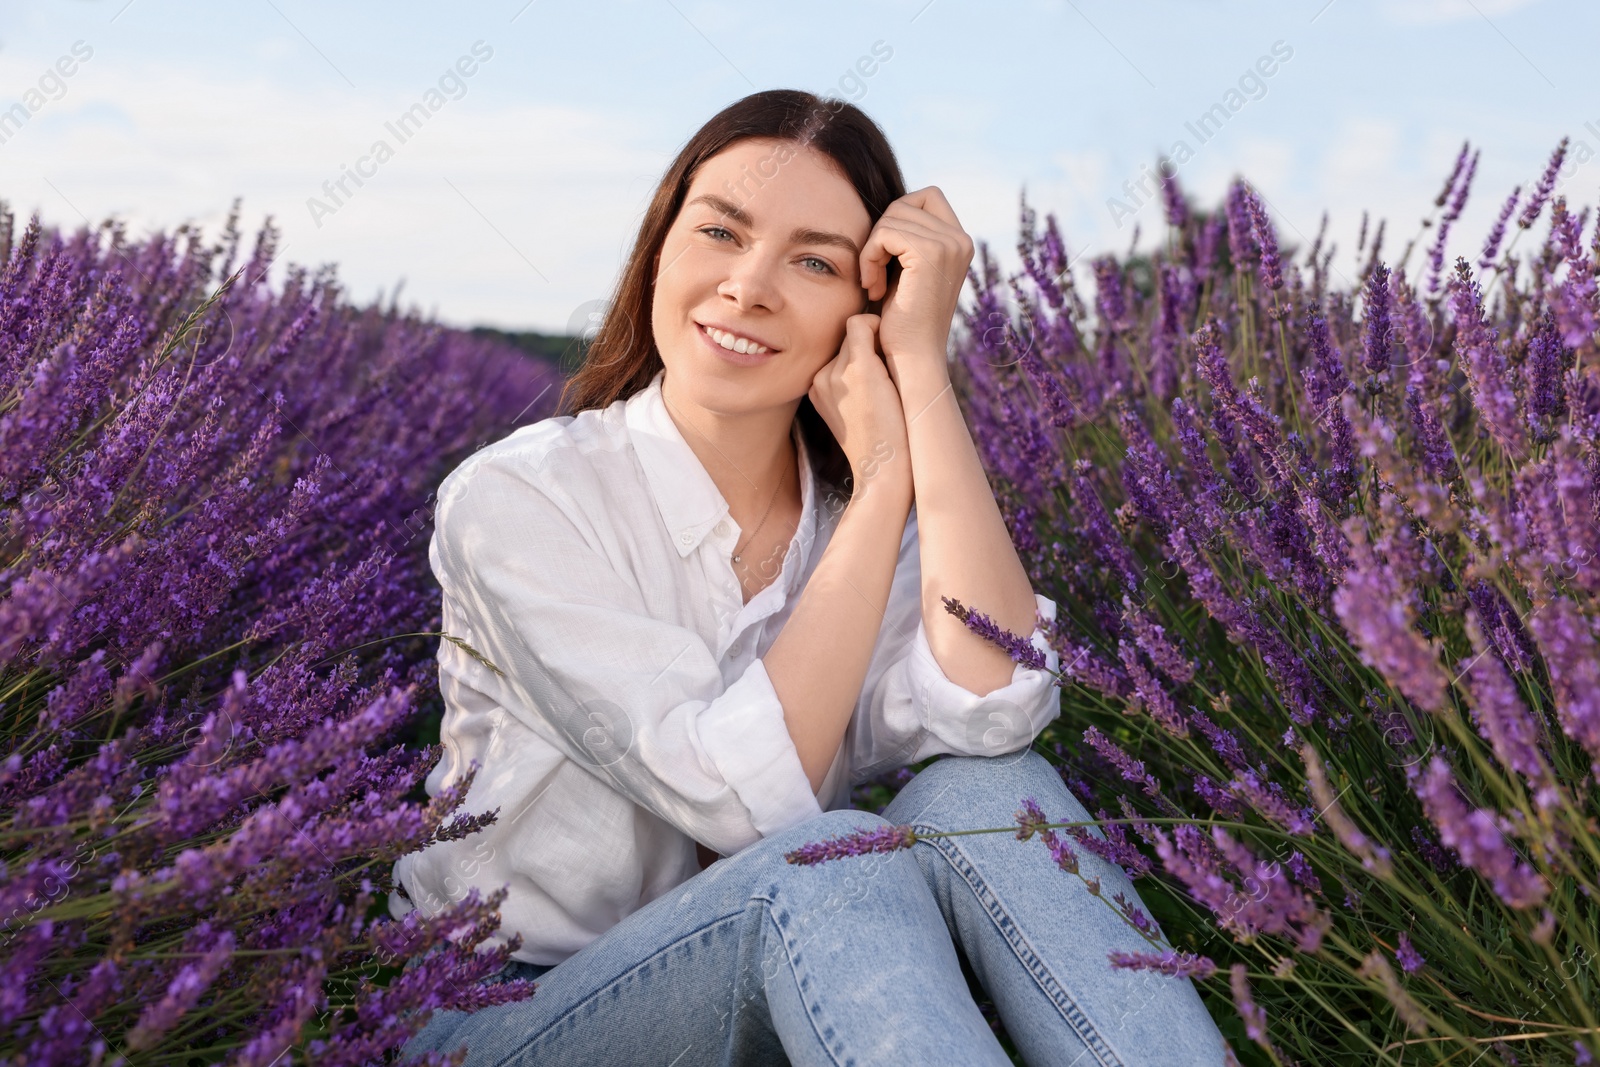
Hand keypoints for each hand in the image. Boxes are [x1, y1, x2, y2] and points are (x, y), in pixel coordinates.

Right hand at [807, 314, 910, 495]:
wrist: (884, 471)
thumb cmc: (882, 443)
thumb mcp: (856, 411)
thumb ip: (854, 384)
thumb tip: (874, 350)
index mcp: (817, 389)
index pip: (836, 351)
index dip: (862, 353)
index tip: (881, 372)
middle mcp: (819, 379)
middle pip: (846, 339)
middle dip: (870, 346)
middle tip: (890, 376)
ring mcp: (835, 373)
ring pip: (856, 330)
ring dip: (878, 342)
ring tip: (892, 377)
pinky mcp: (858, 369)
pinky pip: (862, 323)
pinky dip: (879, 327)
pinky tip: (895, 352)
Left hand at [858, 186, 974, 383]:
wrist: (911, 357)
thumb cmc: (902, 321)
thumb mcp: (908, 271)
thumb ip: (908, 238)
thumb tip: (892, 208)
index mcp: (960, 242)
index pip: (927, 196)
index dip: (898, 216)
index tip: (887, 256)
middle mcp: (961, 240)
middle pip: (905, 204)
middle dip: (881, 235)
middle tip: (875, 274)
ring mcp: (949, 245)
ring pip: (892, 218)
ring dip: (872, 251)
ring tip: (874, 285)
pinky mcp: (930, 254)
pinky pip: (884, 233)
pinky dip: (869, 258)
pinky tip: (873, 288)